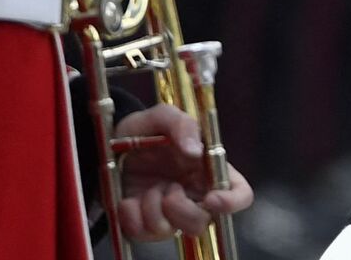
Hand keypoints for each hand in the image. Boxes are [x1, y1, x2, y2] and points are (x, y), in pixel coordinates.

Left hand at [112, 104, 253, 242]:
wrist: (111, 144)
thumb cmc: (146, 130)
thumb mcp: (161, 117)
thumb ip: (181, 124)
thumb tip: (194, 149)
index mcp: (209, 170)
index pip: (239, 193)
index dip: (232, 202)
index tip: (211, 199)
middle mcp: (194, 195)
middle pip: (204, 222)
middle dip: (182, 210)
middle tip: (168, 189)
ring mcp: (169, 213)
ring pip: (172, 230)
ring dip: (153, 208)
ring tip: (146, 188)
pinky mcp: (145, 223)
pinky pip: (142, 233)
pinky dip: (131, 216)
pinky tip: (128, 200)